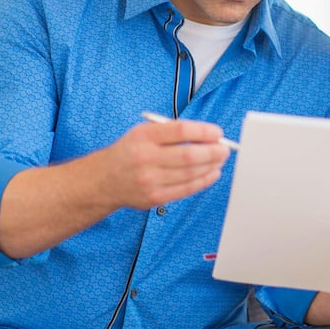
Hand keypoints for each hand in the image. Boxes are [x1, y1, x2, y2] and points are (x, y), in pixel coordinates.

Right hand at [96, 118, 231, 208]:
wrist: (104, 180)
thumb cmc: (131, 151)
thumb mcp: (143, 132)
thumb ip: (172, 132)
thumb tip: (209, 136)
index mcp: (143, 136)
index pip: (181, 131)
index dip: (204, 132)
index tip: (217, 133)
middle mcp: (145, 158)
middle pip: (188, 155)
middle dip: (213, 152)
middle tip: (225, 149)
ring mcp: (149, 180)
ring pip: (190, 173)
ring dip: (211, 166)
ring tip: (220, 160)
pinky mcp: (154, 197)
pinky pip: (186, 189)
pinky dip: (203, 181)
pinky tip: (212, 173)